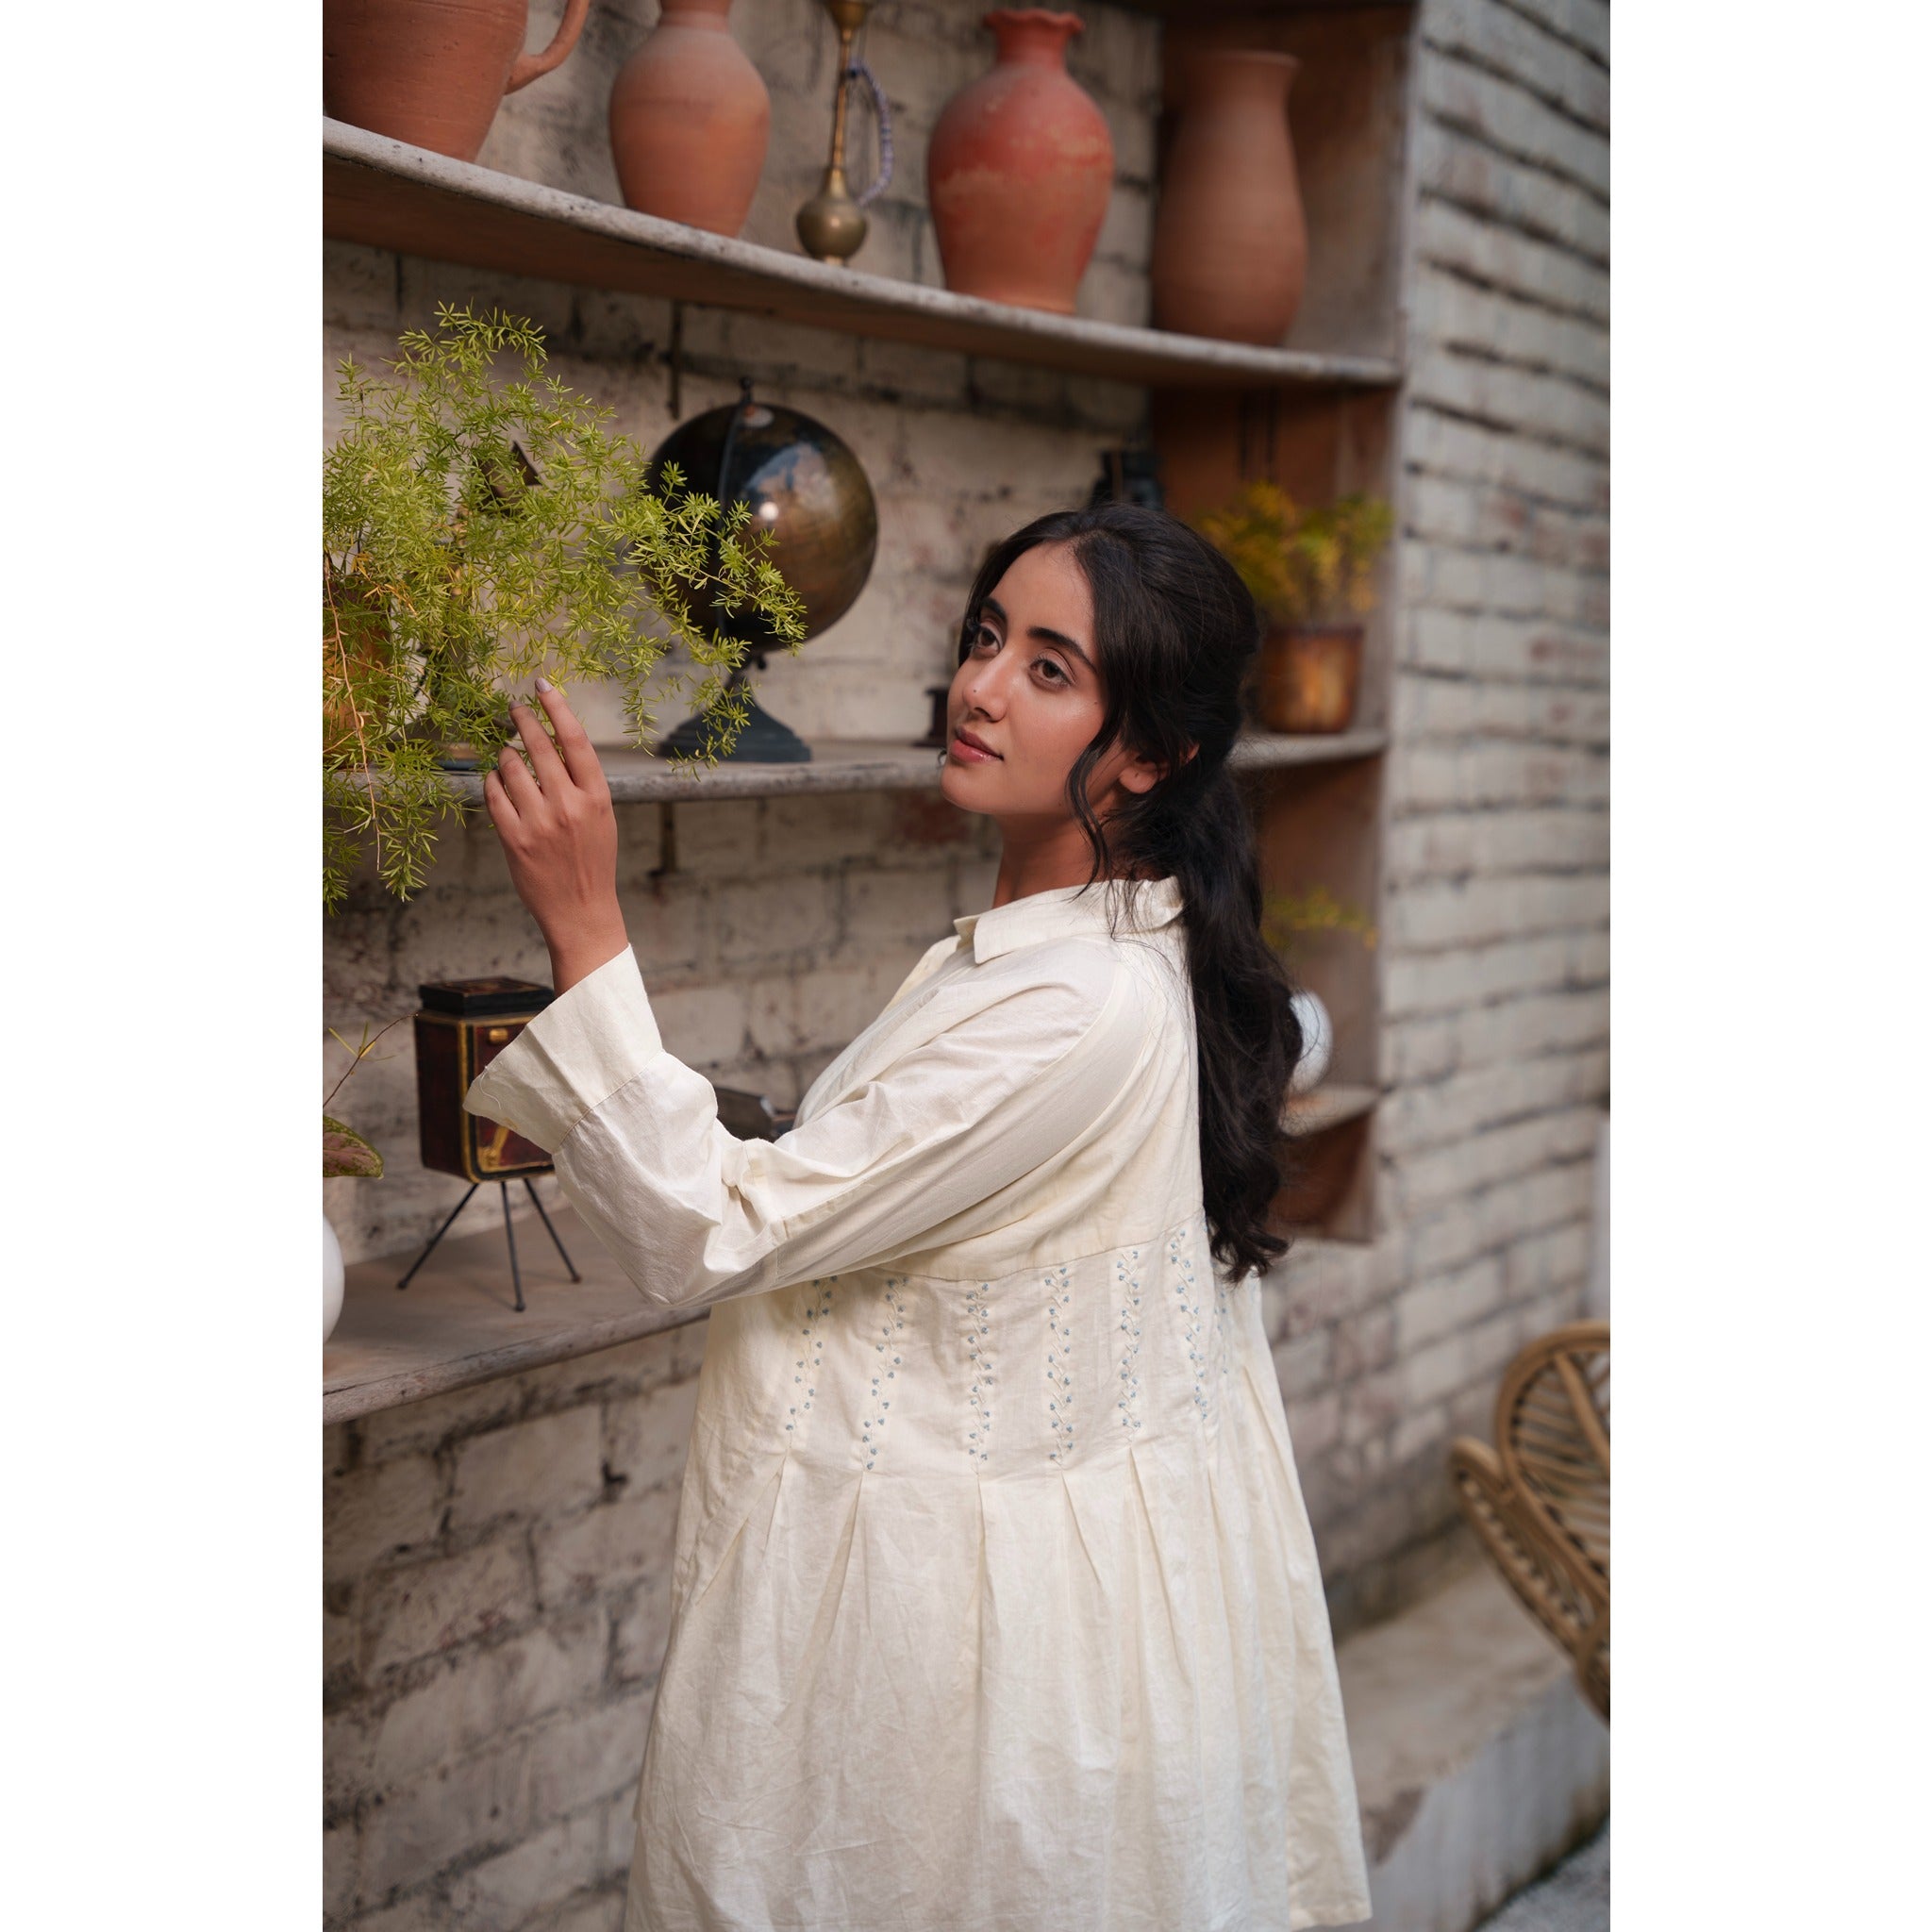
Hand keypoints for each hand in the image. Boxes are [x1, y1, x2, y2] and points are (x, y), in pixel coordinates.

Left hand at [483, 680, 628, 993]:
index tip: (542, 685)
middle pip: (538, 746)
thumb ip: (582, 782)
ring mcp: (539, 823)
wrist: (582, 910)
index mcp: (597, 797)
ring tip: (508, 756)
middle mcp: (568, 806)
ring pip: (510, 767)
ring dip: (505, 755)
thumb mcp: (601, 818)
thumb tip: (554, 740)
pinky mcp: (514, 840)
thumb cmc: (592, 861)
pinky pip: (493, 795)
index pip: (574, 739)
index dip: (557, 706)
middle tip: (514, 708)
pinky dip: (492, 782)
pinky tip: (496, 782)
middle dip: (523, 719)